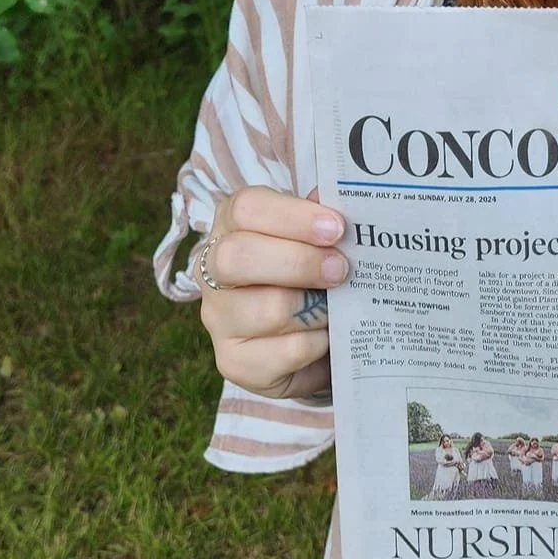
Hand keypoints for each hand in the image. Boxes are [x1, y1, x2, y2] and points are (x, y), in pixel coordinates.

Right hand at [195, 186, 347, 400]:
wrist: (310, 344)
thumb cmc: (312, 279)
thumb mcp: (317, 243)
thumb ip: (324, 221)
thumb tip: (344, 197)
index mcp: (233, 226)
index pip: (245, 208)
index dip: (293, 216)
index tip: (336, 228)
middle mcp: (213, 270)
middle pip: (238, 257)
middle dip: (299, 262)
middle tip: (340, 269)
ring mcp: (218, 318)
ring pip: (269, 309)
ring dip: (316, 308)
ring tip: (337, 307)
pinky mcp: (233, 362)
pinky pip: (286, 351)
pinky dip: (318, 343)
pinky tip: (326, 338)